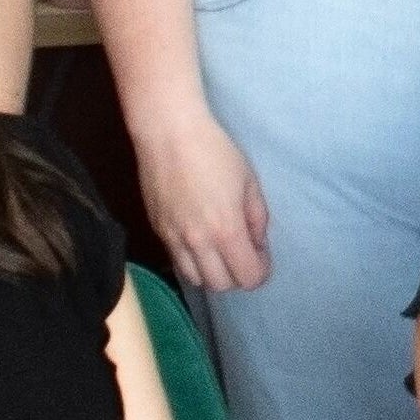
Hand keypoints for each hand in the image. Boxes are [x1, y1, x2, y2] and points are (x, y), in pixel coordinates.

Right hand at [135, 107, 271, 291]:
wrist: (169, 134)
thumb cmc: (216, 152)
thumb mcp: (249, 182)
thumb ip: (257, 218)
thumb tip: (257, 243)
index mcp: (225, 230)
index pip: (246, 277)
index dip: (260, 272)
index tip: (263, 256)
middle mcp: (197, 242)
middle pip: (220, 285)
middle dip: (238, 276)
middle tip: (244, 253)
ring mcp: (173, 239)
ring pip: (195, 279)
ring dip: (212, 273)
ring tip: (221, 251)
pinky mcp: (157, 230)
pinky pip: (176, 262)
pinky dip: (192, 262)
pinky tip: (200, 243)